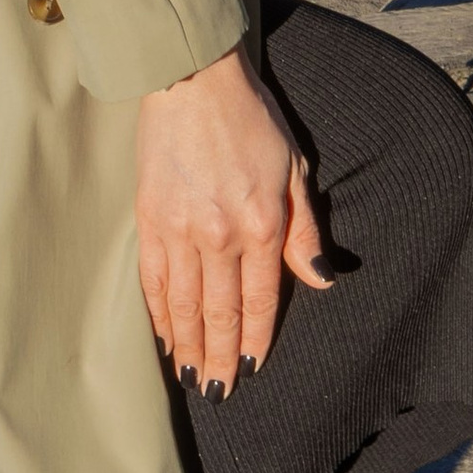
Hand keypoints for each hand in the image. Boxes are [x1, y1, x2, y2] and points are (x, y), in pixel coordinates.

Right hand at [135, 39, 330, 396]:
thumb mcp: (293, 169)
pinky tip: (163, 337)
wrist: (193, 79)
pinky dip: (159, 314)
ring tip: (191, 379)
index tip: (250, 370)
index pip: (259, 300)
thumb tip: (323, 281)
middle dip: (219, 358)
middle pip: (219, 313)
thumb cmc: (252, 119)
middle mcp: (219, 235)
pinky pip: (154, 280)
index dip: (255, 340)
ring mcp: (179, 229)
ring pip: (184, 305)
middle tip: (218, 393)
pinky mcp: (149, 219)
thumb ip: (305, 231)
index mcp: (261, 223)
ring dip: (188, 346)